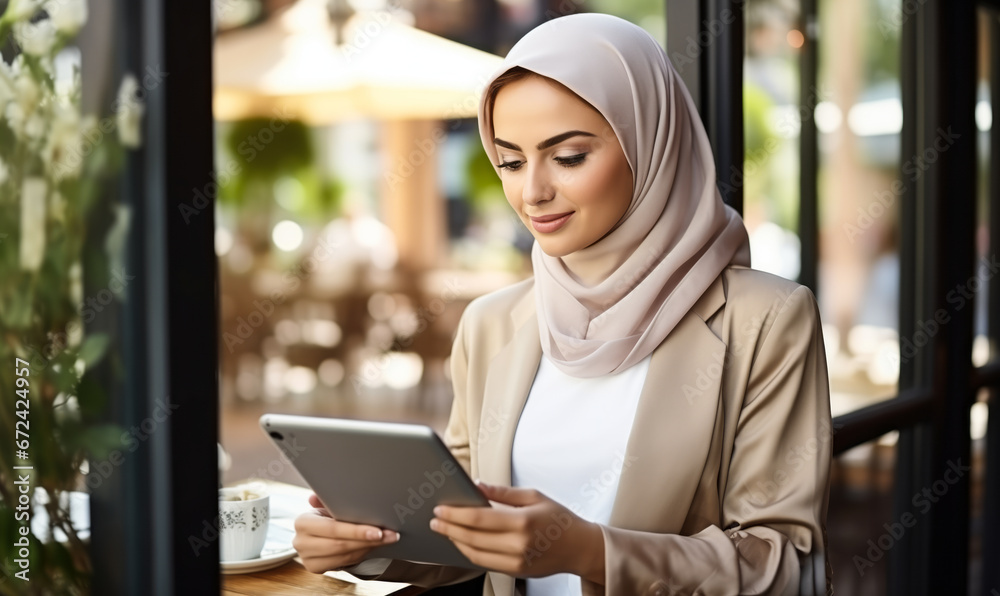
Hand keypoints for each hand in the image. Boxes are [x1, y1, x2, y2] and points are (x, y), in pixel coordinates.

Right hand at [292, 493, 399, 573]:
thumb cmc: (325, 514)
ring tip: (388, 539)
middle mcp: (301, 543)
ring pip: (346, 555)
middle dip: (368, 540)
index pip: (333, 529)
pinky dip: (362, 553)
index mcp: (302, 523)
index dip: (356, 531)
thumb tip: (319, 495)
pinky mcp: (316, 568)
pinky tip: (375, 545)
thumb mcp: (326, 504)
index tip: (378, 531)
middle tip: (391, 535)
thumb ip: (327, 499)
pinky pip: (345, 562)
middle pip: (341, 545)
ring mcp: (307, 558)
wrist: (316, 531)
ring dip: (369, 547)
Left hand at [429, 482, 604, 580]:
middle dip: (449, 528)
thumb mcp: (533, 496)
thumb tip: (476, 485)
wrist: (580, 548)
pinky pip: (485, 563)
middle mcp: (518, 545)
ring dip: (456, 542)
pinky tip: (462, 541)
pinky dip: (469, 552)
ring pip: (475, 554)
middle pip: (472, 538)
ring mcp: (516, 562)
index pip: (479, 519)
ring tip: (444, 529)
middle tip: (435, 519)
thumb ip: (502, 493)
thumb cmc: (558, 518)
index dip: (455, 515)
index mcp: (523, 522)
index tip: (440, 509)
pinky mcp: (515, 572)